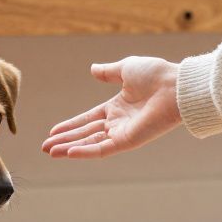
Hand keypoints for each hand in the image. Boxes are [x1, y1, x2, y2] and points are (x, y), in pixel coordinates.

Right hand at [41, 57, 181, 158]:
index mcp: (117, 107)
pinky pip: (103, 149)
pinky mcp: (128, 141)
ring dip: (70, 148)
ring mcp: (123, 133)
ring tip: (50, 152)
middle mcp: (118, 122)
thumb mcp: (126, 68)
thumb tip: (93, 69)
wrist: (176, 86)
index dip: (71, 125)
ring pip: (90, 144)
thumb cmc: (157, 75)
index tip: (53, 131)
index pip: (88, 119)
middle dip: (65, 140)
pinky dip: (85, 152)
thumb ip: (109, 72)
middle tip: (45, 147)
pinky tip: (69, 153)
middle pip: (85, 134)